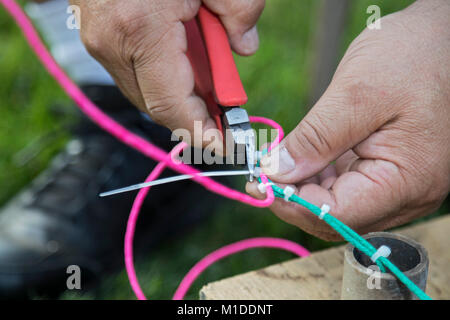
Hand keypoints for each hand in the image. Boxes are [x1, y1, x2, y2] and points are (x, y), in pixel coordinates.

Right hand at [70, 0, 264, 149]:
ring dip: (182, 95)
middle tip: (227, 115)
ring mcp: (101, 41)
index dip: (201, 133)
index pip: (173, 106)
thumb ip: (239, 10)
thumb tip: (245, 48)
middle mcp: (114, 43)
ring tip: (212, 84)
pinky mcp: (100, 36)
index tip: (226, 146)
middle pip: (160, 106)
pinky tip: (188, 63)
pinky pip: (137, 73)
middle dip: (196, 116)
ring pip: (147, 93)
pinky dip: (166, 77)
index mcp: (142, 30)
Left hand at [247, 0, 449, 240]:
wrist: (444, 38)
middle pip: (337, 217)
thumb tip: (276, 172)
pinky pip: (349, 187)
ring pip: (340, 205)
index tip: (260, 183)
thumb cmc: (412, 57)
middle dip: (294, 198)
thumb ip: (315, 139)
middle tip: (263, 173)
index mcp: (405, 180)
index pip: (336, 215)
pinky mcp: (391, 171)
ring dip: (305, 188)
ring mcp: (400, 184)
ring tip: (280, 162)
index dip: (292, 204)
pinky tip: (304, 158)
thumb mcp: (356, 94)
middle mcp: (407, 193)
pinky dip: (321, 178)